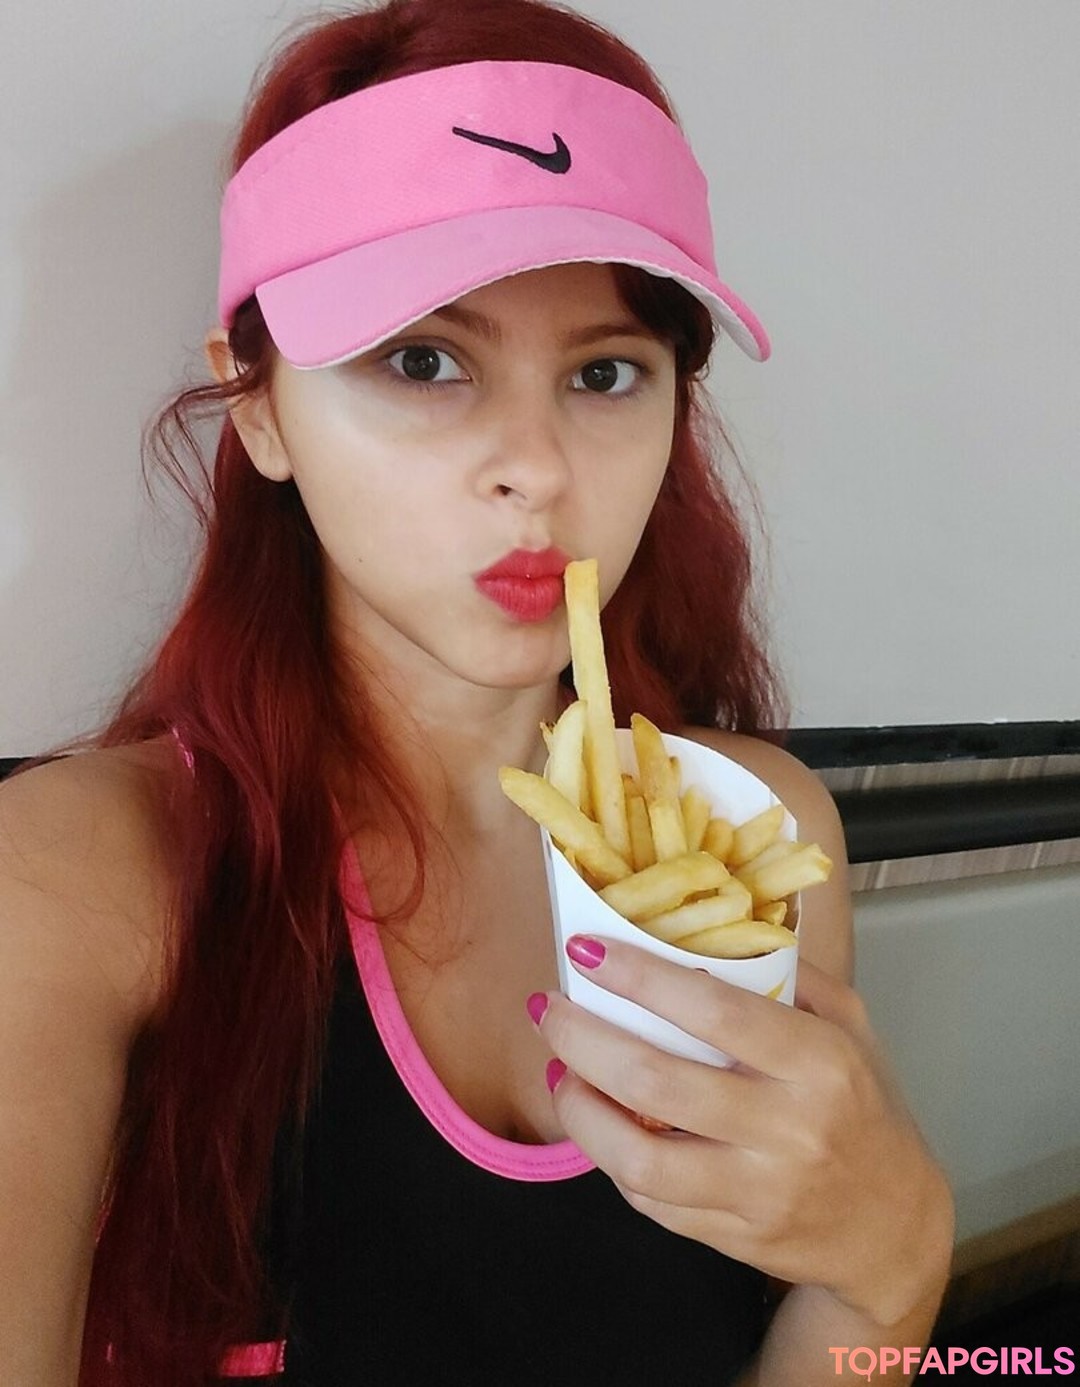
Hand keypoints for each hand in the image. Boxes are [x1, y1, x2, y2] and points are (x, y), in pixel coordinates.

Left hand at [532, 937, 953, 1327]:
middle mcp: (788, 1130)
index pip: (714, 1011)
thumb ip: (788, 973)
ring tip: (558, 1070)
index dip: (641, 977)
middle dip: (584, 1039)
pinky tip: (596, 1121)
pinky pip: (650, 1202)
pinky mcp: (732, 1240)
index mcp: (818, 1063)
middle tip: (548, 1007)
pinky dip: (610, 1158)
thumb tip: (709, 924)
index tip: (588, 951)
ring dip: (580, 1110)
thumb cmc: (863, 1107)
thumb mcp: (849, 1025)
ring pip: (639, 1159)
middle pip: (657, 1082)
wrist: (893, 1229)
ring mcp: (757, 1193)